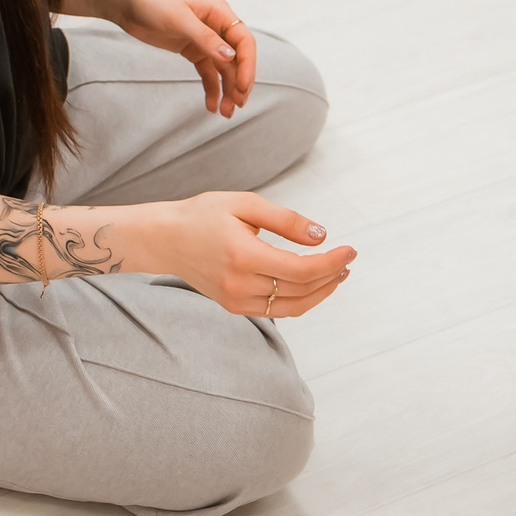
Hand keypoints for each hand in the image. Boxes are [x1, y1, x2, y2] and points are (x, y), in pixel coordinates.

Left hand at [112, 0, 257, 116]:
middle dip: (239, 82)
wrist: (126, 3)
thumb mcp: (179, 20)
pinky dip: (212, 89)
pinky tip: (211, 105)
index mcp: (220, 13)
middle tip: (237, 105)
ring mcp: (206, 41)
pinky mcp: (193, 51)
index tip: (242, 87)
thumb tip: (230, 56)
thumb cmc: (153, 2)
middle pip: (237, 59)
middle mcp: (217, 27)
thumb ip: (205, 38)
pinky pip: (208, 73)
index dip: (248, 65)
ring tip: (226, 112)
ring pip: (224, 69)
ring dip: (227, 90)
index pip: (244, 41)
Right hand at [119, 192, 354, 318]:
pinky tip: (311, 283)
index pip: (301, 271)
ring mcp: (236, 300)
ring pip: (292, 307)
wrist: (165, 239)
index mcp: (243, 256)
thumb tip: (322, 236)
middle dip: (331, 276)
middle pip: (301, 290)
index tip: (350, 251)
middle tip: (348, 260)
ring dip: (320, 293)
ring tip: (337, 274)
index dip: (331, 263)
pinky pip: (276, 310)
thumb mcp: (245, 204)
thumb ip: (286, 220)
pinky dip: (299, 299)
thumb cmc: (203, 215)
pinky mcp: (234, 306)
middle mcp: (240, 284)